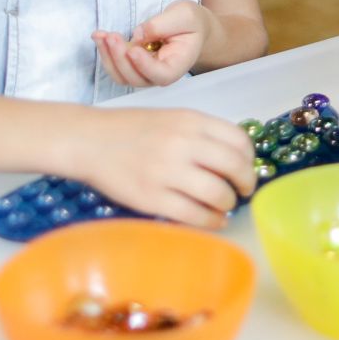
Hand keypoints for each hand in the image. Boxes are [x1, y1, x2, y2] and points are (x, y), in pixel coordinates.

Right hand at [79, 107, 255, 226]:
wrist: (89, 140)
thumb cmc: (132, 130)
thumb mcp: (173, 118)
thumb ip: (202, 134)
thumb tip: (235, 159)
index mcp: (191, 120)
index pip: (239, 140)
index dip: (249, 159)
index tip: (246, 168)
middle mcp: (184, 143)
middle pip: (235, 167)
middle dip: (246, 184)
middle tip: (243, 191)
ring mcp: (168, 172)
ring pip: (218, 194)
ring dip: (228, 204)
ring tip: (224, 206)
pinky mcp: (153, 198)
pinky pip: (195, 215)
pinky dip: (212, 221)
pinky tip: (214, 220)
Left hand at [95, 0, 215, 87]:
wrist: (189, 27)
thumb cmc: (190, 23)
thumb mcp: (184, 15)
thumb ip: (162, 24)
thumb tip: (138, 36)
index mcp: (177, 66)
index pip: (161, 75)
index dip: (144, 66)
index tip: (132, 49)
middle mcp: (159, 74)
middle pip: (136, 78)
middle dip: (120, 58)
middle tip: (112, 36)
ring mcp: (144, 72)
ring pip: (121, 75)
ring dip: (108, 56)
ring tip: (100, 35)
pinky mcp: (132, 64)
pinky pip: (115, 65)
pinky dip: (105, 51)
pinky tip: (99, 36)